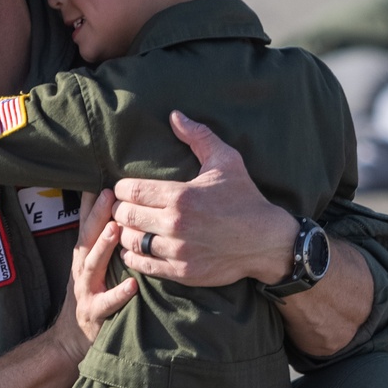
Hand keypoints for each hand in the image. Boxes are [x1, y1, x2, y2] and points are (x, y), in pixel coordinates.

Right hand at [50, 190, 137, 367]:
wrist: (72, 339)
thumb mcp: (91, 264)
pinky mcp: (94, 313)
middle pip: (87, 237)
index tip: (103, 179)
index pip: (86, 224)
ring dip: (103, 247)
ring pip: (92, 265)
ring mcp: (85, 290)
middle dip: (96, 215)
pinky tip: (132, 286)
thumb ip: (99, 239)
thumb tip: (110, 207)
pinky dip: (118, 294)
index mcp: (83, 255)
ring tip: (116, 230)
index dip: (92, 202)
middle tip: (109, 194)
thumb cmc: (91, 295)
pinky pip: (106, 303)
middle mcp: (81, 269)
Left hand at [113, 111, 297, 286]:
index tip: (126, 189)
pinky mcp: (181, 272)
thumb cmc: (245, 199)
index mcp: (181, 196)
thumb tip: (174, 115)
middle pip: (125, 215)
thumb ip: (199, 136)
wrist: (266, 241)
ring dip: (125, 233)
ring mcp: (177, 251)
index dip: (122, 188)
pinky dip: (133, 257)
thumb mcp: (227, 161)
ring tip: (130, 227)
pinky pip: (142, 265)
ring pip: (130, 241)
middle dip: (120, 209)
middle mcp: (175, 224)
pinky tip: (137, 248)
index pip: (131, 190)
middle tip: (125, 207)